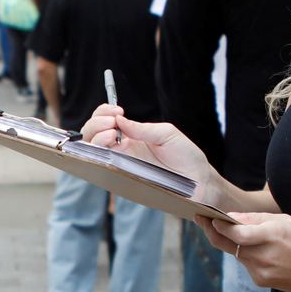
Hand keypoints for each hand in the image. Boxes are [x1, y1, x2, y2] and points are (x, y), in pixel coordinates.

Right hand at [78, 105, 217, 201]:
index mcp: (131, 136)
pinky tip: (111, 146)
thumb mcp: (166, 134)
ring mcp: (121, 165)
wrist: (198, 181)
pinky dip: (98, 155)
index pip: (105, 121)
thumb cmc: (186, 156)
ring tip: (111, 133)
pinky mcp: (123, 180)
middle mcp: (122, 150)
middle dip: (96, 123)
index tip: (116, 110)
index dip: (104, 113)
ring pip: (92, 150)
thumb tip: (119, 120)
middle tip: (112, 122)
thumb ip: (142, 128)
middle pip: (92, 134)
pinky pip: (101, 169)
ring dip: (95, 137)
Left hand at [207, 212, 290, 291]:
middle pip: (228, 244)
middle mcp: (263, 256)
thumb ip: (257, 220)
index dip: (218, 225)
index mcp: (272, 236)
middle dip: (213, 231)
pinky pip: (246, 263)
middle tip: (202, 219)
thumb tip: (232, 218)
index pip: (236, 233)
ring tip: (233, 228)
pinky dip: (247, 253)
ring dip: (232, 242)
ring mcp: (260, 271)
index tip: (207, 216)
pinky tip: (259, 249)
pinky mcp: (260, 280)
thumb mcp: (288, 221)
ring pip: (236, 253)